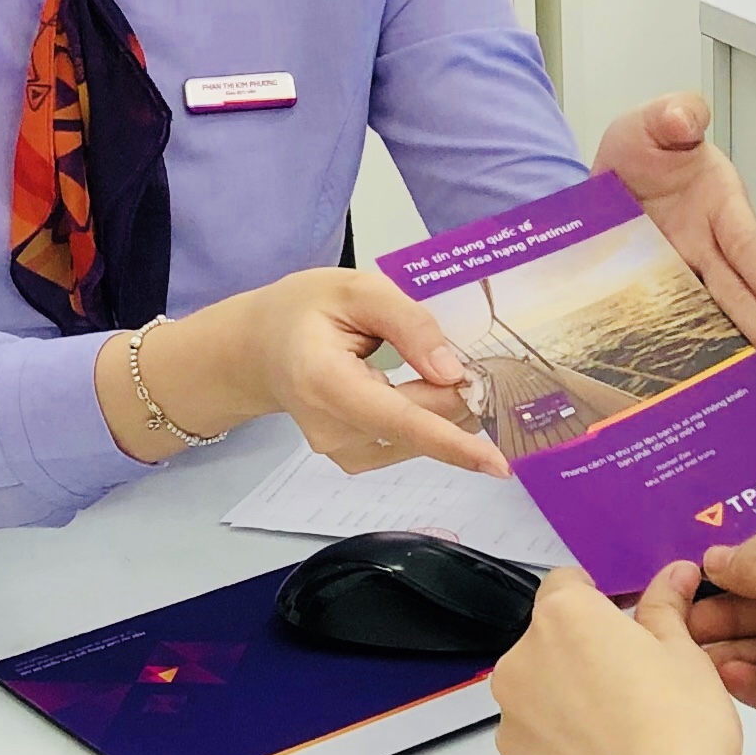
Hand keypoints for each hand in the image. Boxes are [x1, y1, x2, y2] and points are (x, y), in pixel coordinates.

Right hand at [111, 271, 508, 479]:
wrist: (258, 348)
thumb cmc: (303, 311)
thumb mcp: (356, 290)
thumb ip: (407, 323)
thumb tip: (453, 371)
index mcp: (327, 384)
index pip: (399, 421)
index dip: (452, 442)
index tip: (497, 463)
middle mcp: (332, 430)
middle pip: (419, 424)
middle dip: (459, 397)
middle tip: (478, 359)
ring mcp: (340, 451)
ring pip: (418, 437)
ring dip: (444, 407)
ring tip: (437, 366)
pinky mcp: (353, 458)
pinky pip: (407, 442)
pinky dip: (428, 419)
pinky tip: (423, 389)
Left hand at [494, 564, 743, 754]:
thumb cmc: (678, 738)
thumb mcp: (686, 657)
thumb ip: (667, 609)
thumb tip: (673, 579)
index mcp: (564, 620)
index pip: (566, 583)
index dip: (598, 599)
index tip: (622, 618)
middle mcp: (523, 664)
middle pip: (549, 642)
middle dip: (585, 654)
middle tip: (636, 682)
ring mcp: (512, 722)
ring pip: (541, 696)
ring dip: (570, 702)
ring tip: (624, 731)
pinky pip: (539, 746)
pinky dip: (564, 749)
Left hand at [596, 92, 755, 381]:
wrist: (601, 178)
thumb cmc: (643, 151)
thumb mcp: (654, 122)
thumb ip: (675, 115)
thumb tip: (684, 119)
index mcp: (719, 209)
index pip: (749, 248)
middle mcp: (708, 249)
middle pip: (743, 297)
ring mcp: (683, 278)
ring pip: (717, 321)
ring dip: (740, 356)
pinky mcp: (655, 299)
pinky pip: (674, 331)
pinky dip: (690, 361)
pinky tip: (703, 390)